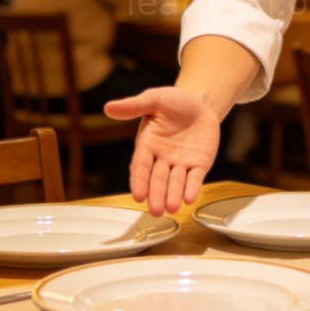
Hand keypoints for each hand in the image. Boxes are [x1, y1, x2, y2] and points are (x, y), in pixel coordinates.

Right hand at [103, 87, 219, 214]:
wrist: (200, 102)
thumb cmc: (174, 101)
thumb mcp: (154, 99)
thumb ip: (134, 106)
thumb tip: (108, 108)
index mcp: (148, 144)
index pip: (141, 165)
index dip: (140, 180)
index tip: (138, 195)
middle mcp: (162, 158)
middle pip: (158, 179)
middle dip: (156, 195)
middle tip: (156, 211)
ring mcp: (181, 163)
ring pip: (176, 182)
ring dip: (173, 195)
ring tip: (171, 208)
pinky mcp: (199, 164)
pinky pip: (195, 178)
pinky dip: (193, 188)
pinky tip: (190, 198)